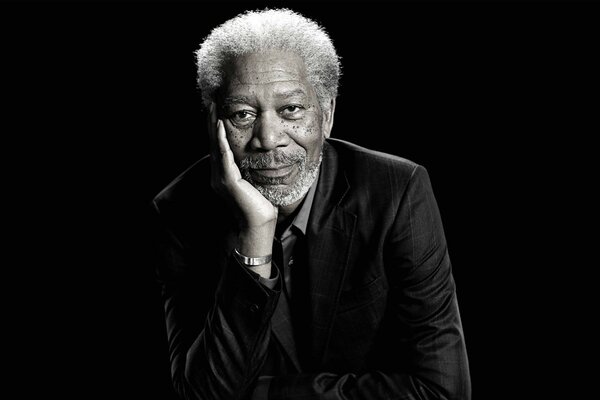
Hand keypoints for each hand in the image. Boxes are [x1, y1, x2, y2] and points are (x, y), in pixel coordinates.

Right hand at [208, 103, 276, 269]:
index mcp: (223, 175)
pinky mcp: (228, 181)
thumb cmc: (261, 207)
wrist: (259, 226)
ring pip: (215, 146)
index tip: (217, 111)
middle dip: (212, 122)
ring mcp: (221, 178)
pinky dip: (221, 140)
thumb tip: (261, 155)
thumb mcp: (255, 182)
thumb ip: (252, 169)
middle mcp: (218, 175)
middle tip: (212, 102)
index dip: (216, 129)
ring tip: (213, 109)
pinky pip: (224, 156)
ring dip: (214, 126)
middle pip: (213, 143)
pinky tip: (221, 126)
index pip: (218, 147)